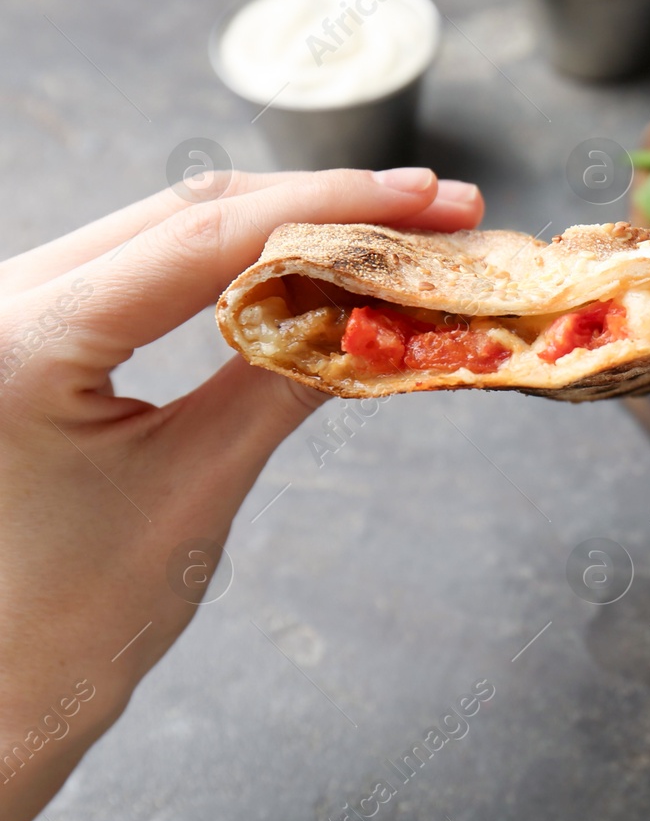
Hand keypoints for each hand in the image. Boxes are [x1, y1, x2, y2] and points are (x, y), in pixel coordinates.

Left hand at [0, 168, 481, 820]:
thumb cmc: (72, 620)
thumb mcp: (198, 487)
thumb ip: (289, 380)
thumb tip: (388, 312)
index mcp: (20, 341)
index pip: (204, 239)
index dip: (334, 209)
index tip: (429, 200)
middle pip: (187, 212)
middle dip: (323, 204)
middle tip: (436, 209)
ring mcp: (8, 307)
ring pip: (168, 225)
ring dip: (286, 223)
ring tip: (392, 231)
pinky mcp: (31, 325)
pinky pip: (146, 264)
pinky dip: (236, 258)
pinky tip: (308, 261)